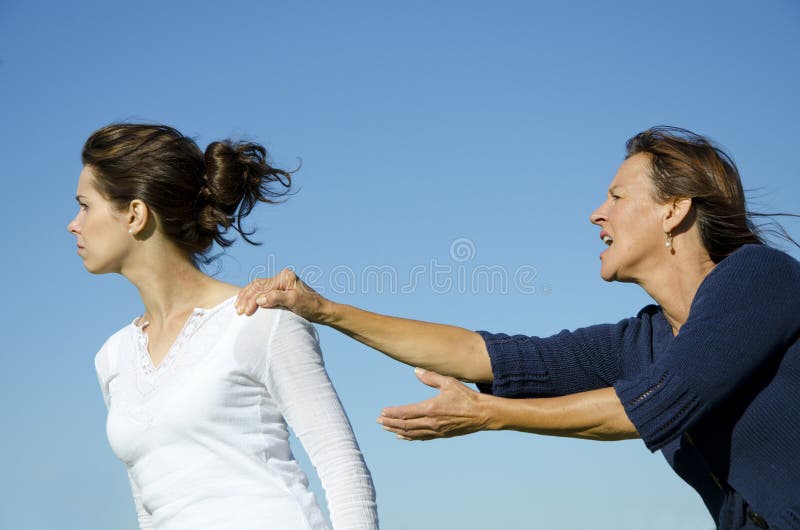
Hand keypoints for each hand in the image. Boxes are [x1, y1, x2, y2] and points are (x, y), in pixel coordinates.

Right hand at [235, 268, 332, 323]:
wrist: (322, 310)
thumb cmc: (310, 306)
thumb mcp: (294, 301)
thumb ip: (276, 298)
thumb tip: (259, 299)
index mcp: (285, 276)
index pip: (263, 287)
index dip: (252, 300)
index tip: (246, 312)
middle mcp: (281, 277)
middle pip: (257, 285)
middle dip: (246, 298)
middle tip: (238, 311)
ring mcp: (280, 283)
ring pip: (256, 287)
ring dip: (246, 297)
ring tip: (237, 307)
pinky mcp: (279, 290)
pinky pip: (261, 291)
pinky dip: (251, 297)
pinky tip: (245, 303)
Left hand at [377, 368, 493, 440]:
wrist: (483, 414)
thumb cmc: (466, 396)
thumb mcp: (449, 382)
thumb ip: (431, 377)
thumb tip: (416, 370)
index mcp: (430, 409)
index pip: (406, 412)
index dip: (392, 413)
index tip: (382, 411)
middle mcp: (431, 422)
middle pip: (405, 425)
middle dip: (390, 422)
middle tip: (379, 420)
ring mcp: (436, 430)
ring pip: (411, 433)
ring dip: (397, 430)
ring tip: (386, 428)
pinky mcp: (441, 435)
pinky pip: (421, 437)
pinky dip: (409, 437)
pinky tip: (402, 436)